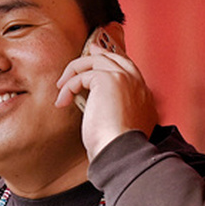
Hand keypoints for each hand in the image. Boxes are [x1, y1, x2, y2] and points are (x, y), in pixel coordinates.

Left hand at [55, 26, 158, 159]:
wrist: (121, 151)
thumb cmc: (119, 147)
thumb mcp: (122, 127)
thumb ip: (117, 111)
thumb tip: (99, 108)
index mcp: (143, 95)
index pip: (127, 69)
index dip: (110, 62)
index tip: (96, 59)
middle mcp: (136, 83)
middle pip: (113, 58)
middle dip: (94, 54)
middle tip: (78, 60)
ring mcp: (123, 78)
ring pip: (95, 60)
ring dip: (74, 71)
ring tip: (62, 87)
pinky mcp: (107, 79)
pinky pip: (82, 75)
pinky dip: (68, 87)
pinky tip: (63, 101)